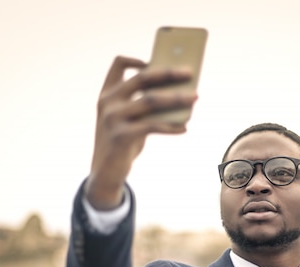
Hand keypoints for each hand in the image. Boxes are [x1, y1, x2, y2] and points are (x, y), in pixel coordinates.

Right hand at [85, 56, 196, 209]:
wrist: (105, 174)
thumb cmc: (123, 144)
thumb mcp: (129, 121)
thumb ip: (144, 106)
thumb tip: (179, 95)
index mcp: (107, 94)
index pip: (118, 65)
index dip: (137, 59)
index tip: (155, 60)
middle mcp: (107, 102)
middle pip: (142, 78)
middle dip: (168, 73)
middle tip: (190, 72)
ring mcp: (113, 118)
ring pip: (151, 100)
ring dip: (176, 98)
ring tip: (195, 97)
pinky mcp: (122, 136)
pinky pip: (153, 126)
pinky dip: (171, 126)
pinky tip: (184, 127)